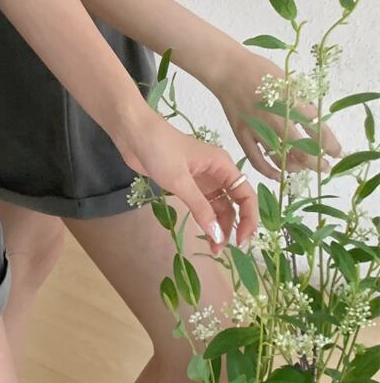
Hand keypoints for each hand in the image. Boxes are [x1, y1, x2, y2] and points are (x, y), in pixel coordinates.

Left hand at [115, 113, 257, 255]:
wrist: (132, 133)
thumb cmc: (159, 149)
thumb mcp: (180, 180)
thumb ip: (200, 208)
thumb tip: (218, 236)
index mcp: (222, 166)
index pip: (246, 196)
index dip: (249, 219)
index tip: (241, 241)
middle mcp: (216, 172)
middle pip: (233, 204)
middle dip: (231, 227)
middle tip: (221, 250)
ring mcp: (201, 178)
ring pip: (217, 207)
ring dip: (217, 226)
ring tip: (212, 248)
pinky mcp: (185, 182)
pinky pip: (201, 204)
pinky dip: (204, 219)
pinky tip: (203, 233)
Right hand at [212, 48, 342, 180]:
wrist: (228, 69)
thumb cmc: (259, 71)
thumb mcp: (288, 81)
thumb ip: (302, 102)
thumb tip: (316, 122)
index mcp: (290, 103)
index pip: (317, 130)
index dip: (329, 145)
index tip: (336, 153)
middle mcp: (276, 119)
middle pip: (302, 149)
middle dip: (316, 162)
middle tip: (324, 167)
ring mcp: (258, 128)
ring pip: (280, 157)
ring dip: (295, 166)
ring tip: (301, 167)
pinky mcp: (242, 133)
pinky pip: (256, 159)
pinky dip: (268, 170)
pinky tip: (278, 174)